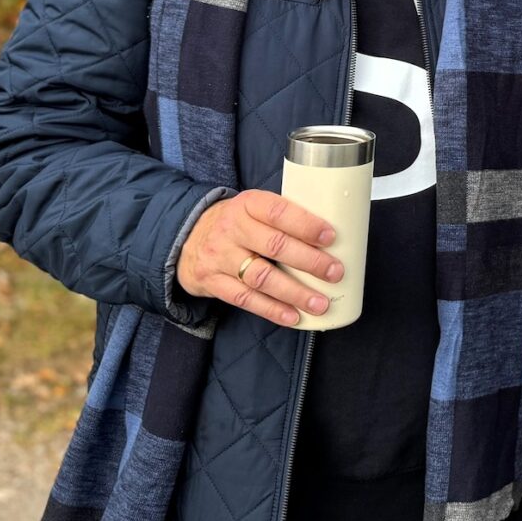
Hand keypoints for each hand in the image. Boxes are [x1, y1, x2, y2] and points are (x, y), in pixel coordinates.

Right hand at [176, 190, 339, 326]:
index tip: (330, 237)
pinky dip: (272, 310)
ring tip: (320, 303)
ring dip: (295, 292)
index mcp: (248, 204)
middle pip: (275, 246)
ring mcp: (220, 256)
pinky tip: (294, 316)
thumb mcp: (253, 208)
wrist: (186, 237)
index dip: (306, 225)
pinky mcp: (213, 282)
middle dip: (310, 261)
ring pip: (262, 277)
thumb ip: (283, 218)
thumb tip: (333, 237)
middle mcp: (232, 229)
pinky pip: (245, 299)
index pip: (279, 212)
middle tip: (335, 272)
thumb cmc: (236, 223)